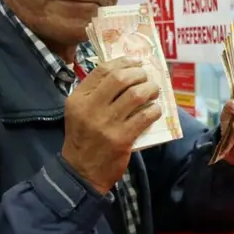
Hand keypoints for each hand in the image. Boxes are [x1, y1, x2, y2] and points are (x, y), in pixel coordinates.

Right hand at [61, 56, 161, 193]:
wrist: (81, 172)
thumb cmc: (83, 139)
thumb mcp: (79, 113)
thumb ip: (95, 94)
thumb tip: (125, 73)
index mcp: (78, 99)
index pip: (102, 70)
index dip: (123, 62)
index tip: (136, 61)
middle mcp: (90, 108)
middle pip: (120, 79)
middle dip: (139, 74)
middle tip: (146, 77)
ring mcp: (107, 123)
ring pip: (136, 95)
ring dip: (150, 90)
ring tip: (154, 91)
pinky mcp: (122, 138)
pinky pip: (145, 116)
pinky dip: (154, 110)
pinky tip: (155, 110)